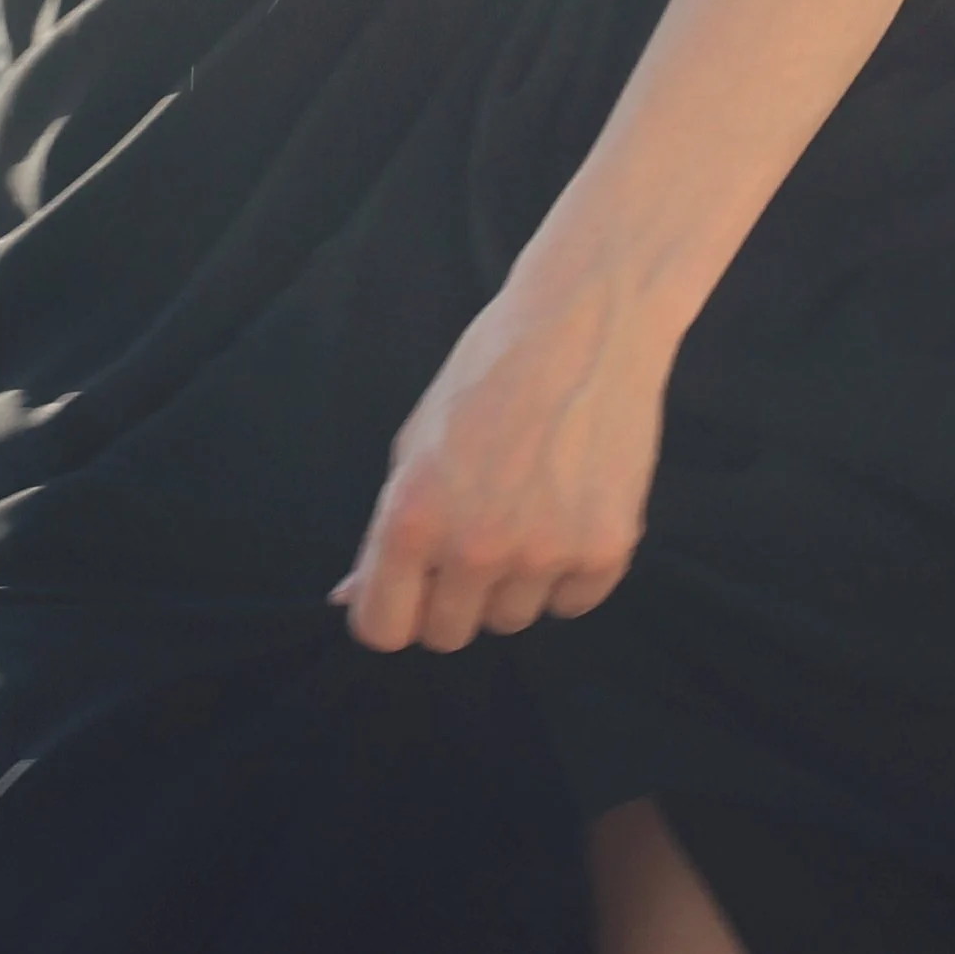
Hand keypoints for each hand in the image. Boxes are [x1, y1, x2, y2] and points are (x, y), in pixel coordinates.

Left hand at [332, 241, 672, 650]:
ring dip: (514, 581)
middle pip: (448, 633)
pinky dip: (571, 571)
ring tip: (531, 507)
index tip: (415, 584)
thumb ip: (383, 528)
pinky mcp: (605, 548)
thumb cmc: (489, 372)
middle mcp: (474, 546)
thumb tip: (349, 596)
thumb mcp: (415, 440)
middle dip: (453, 595)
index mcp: (412, 518)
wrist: (586, 320)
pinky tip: (573, 509)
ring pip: (512, 619)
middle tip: (479, 532)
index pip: (382, 629)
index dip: (395, 608)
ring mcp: (544, 553)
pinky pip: (574, 602)